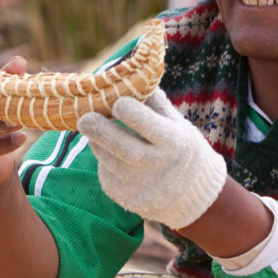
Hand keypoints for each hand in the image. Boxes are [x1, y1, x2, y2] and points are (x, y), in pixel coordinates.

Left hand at [77, 89, 226, 229]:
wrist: (193, 195)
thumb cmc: (182, 148)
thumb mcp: (178, 123)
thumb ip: (155, 103)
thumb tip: (132, 76)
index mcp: (173, 142)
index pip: (146, 124)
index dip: (129, 110)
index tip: (117, 102)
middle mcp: (159, 167)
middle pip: (123, 148)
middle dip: (100, 131)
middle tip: (84, 118)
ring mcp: (143, 187)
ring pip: (110, 163)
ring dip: (98, 145)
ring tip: (95, 131)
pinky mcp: (128, 201)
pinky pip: (108, 177)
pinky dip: (104, 163)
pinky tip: (109, 154)